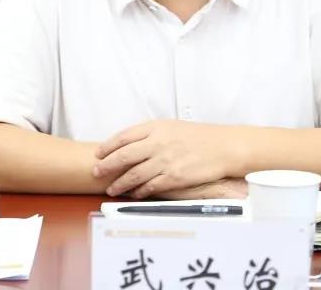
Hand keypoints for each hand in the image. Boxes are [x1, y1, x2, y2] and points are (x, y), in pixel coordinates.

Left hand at [93, 120, 242, 198]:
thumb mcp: (173, 126)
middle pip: (123, 156)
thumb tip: (130, 144)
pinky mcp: (173, 178)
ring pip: (133, 174)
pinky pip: (150, 187)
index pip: (124, 136)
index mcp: (156, 127)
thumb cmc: (201, 137)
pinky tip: (134, 193)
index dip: (108, 146)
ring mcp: (165, 161)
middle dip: (106, 166)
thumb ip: (151, 134)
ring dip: (119, 183)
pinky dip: (139, 191)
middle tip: (96, 172)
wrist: (224, 147)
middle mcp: (158, 143)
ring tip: (111, 188)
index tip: (98, 153)